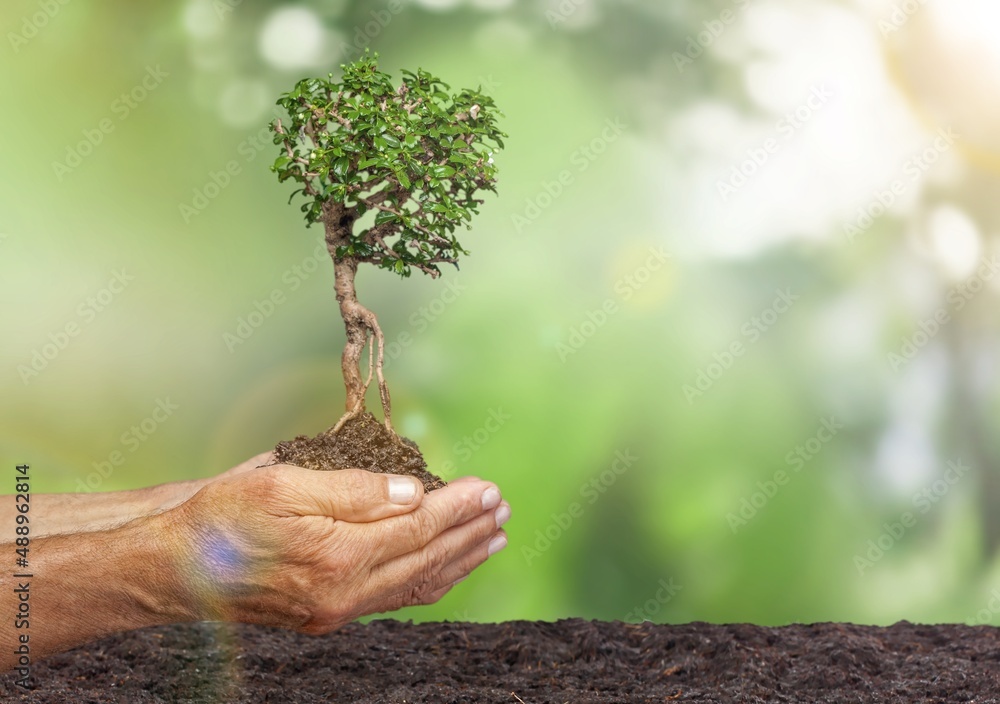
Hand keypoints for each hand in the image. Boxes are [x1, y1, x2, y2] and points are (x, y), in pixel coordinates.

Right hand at [164, 464, 509, 633]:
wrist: (174, 572)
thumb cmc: (221, 519)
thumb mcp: (282, 485)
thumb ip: (353, 490)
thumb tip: (412, 492)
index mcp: (338, 555)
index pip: (418, 527)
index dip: (458, 506)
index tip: (488, 487)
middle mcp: (345, 592)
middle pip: (427, 559)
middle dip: (470, 532)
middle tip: (503, 510)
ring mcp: (337, 611)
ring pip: (417, 585)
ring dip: (459, 560)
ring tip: (492, 539)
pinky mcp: (327, 617)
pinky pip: (394, 600)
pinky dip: (427, 581)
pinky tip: (444, 569)